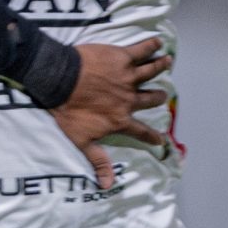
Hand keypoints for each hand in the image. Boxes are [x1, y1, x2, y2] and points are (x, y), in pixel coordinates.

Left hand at [49, 36, 170, 189]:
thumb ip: (98, 161)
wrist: (59, 81)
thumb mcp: (82, 141)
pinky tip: (158, 42)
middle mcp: (128, 99)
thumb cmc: (68, 111)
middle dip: (157, 97)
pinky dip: (151, 45)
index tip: (161, 140)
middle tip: (162, 95)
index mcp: (120, 120)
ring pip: (150, 72)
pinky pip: (141, 51)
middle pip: (150, 99)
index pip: (140, 131)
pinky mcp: (122, 58)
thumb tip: (106, 186)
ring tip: (167, 63)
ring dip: (160, 68)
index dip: (152, 137)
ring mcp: (127, 77)